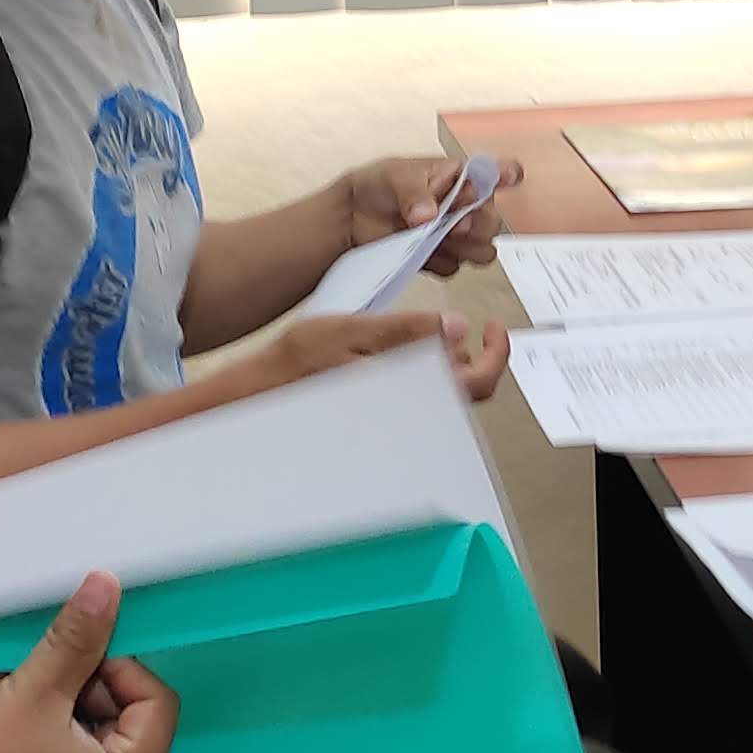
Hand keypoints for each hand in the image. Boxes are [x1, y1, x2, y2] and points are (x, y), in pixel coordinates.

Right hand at [0, 574, 173, 752]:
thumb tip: (109, 586)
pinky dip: (36, 724)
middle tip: (40, 664)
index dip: (121, 666)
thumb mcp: (32, 691)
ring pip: (86, 735)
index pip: (157, 706)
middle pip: (127, 721)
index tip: (74, 651)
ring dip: (54, 696)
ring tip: (9, 677)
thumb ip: (77, 640)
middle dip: (85, 682)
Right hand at [236, 309, 513, 404]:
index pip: (479, 382)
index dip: (497, 355)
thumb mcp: (351, 330)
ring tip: (423, 339)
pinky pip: (420, 402)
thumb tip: (458, 326)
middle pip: (468, 391)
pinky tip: (401, 359)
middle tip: (458, 328)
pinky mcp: (385, 425)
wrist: (255, 398)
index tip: (492, 327)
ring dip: (447, 367)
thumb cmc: (296, 363)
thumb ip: (406, 330)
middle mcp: (410, 416)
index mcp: (409, 391)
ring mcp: (399, 424)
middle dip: (471, 357)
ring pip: (445, 397)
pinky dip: (424, 378)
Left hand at [339, 152, 521, 273]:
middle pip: (492, 221)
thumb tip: (427, 215)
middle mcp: (463, 207)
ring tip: (442, 241)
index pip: (495, 173)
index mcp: (459, 178)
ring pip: (482, 249)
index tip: (510, 177)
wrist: (351, 217)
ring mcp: (453, 235)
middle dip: (479, 226)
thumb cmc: (377, 185)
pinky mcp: (441, 258)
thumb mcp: (394, 177)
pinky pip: (455, 268)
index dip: (507, 175)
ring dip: (466, 249)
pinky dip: (441, 263)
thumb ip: (414, 193)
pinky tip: (424, 253)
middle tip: (457, 225)